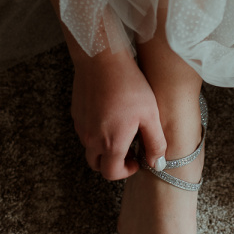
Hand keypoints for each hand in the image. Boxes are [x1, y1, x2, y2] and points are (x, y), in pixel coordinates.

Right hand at [70, 47, 166, 180]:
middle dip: (112, 163)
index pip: (111, 174)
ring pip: (90, 149)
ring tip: (120, 131)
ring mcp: (81, 127)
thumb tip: (157, 163)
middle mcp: (91, 139)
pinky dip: (95, 133)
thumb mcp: (150, 115)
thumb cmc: (129, 86)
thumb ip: (155, 143)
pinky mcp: (76, 114)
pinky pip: (84, 132)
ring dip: (103, 148)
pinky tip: (109, 115)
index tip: (136, 159)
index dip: (125, 172)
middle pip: (97, 165)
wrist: (102, 59)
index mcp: (111, 143)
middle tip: (127, 149)